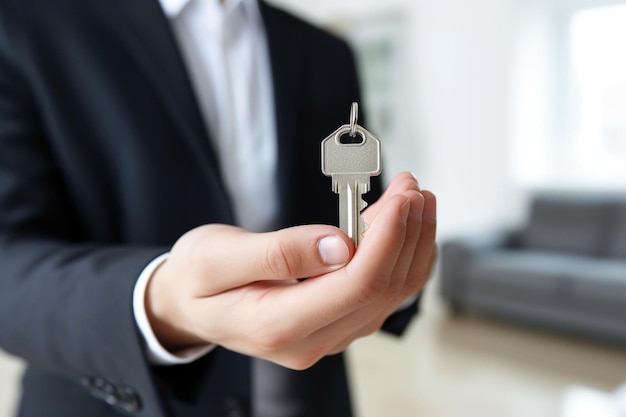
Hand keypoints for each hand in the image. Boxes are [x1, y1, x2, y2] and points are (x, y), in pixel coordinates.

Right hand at [146, 172, 436, 368]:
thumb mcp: (217, 257)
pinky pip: (384, 293)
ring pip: (391, 292)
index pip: (355, 285)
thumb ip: (276, 253)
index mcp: (278, 325)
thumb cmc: (197, 279)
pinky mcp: (337, 323)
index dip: (387, 239)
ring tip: (415, 196)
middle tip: (412, 186)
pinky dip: (402, 256)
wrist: (189, 307)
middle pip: (382, 288)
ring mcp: (329, 335)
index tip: (401, 198)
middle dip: (406, 232)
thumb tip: (339, 245)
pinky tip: (406, 226)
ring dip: (411, 242)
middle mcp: (312, 340)